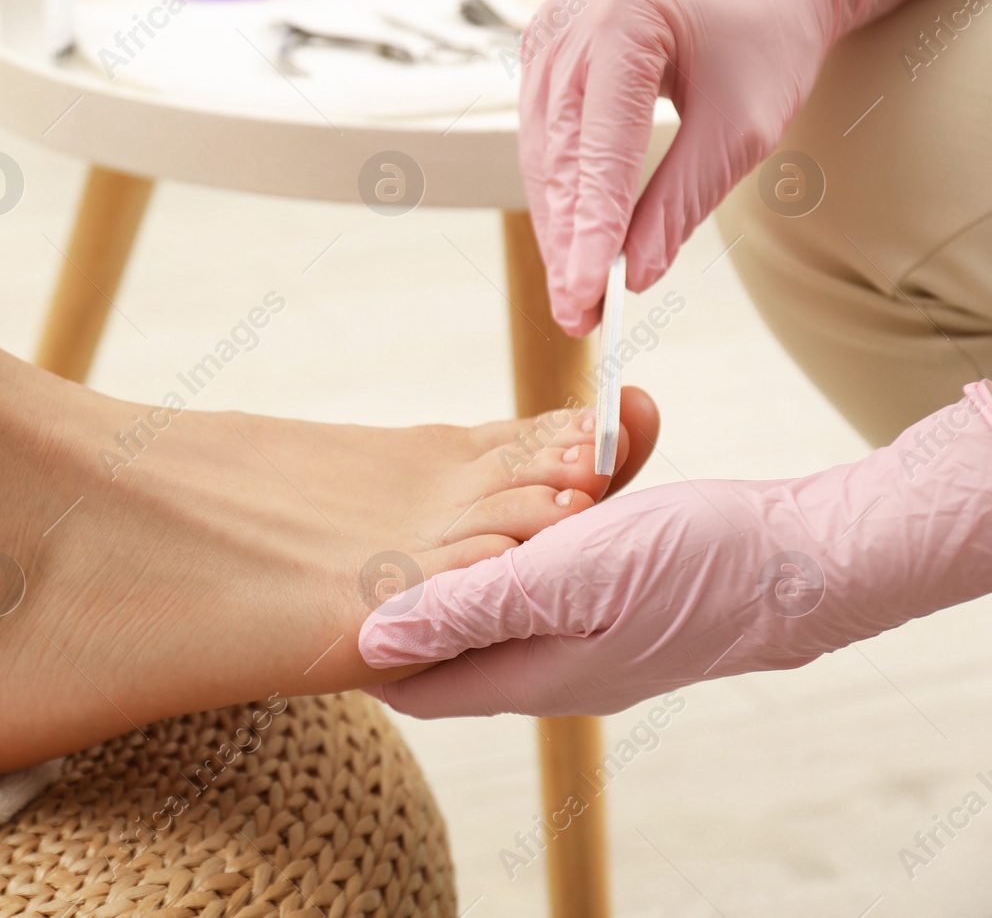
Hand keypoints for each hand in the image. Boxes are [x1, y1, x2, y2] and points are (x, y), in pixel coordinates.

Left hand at [359, 383, 991, 717]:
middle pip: (456, 633)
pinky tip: (571, 465)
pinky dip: (552, 516)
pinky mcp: (621, 597)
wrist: (814, 558)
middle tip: (396, 514)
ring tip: (493, 476)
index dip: (372, 646)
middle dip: (428, 580)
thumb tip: (375, 644)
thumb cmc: (697, 566)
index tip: (335, 591)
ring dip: (493, 533)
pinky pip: (559, 558)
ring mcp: (590, 634)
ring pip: (506, 586)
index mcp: (532, 675)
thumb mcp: (568, 577)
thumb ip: (470, 609)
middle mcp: (554, 665)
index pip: (420, 684)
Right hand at [519, 0, 967, 336]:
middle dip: (568, 241)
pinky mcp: (541, 49)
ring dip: (557, 226)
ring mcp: (549, 30)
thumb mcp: (742, 131)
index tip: (586, 297)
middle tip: (578, 315)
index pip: (601, 146)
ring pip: (540, 153)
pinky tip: (569, 243)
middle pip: (559, 155)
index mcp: (628, 18)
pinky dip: (558, 193)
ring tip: (574, 293)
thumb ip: (682, 201)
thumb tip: (634, 273)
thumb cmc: (764, 46)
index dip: (592, 230)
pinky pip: (540, 137)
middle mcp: (573, 18)